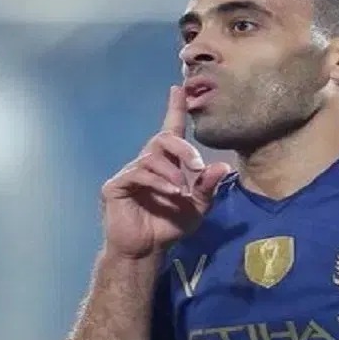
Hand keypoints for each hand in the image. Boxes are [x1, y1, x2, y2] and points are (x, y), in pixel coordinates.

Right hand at [101, 86, 232, 259]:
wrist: (145, 250)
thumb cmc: (168, 227)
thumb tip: (222, 166)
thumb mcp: (196, 209)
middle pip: (163, 138)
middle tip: (197, 165)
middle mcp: (146, 162)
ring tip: (181, 191)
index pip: (170, 131)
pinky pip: (139, 173)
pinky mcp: (116, 186)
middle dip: (183, 148)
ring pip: (152, 157)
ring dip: (172, 172)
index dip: (174, 109)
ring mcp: (129, 173)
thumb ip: (208, 188)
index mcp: (165, 164)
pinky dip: (158, 182)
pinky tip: (170, 193)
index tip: (178, 88)